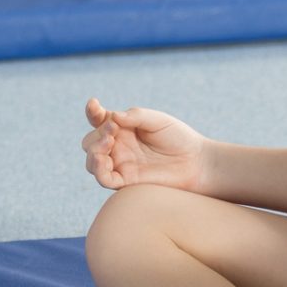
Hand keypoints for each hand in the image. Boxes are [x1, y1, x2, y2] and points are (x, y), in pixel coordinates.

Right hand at [81, 97, 213, 192]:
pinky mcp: (126, 181)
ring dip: (94, 151)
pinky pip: (104, 179)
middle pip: (90, 142)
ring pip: (92, 161)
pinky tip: (103, 160)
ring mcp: (120, 164)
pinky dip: (98, 170)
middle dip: (96, 135)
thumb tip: (112, 117)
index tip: (94, 105)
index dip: (92, 112)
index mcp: (122, 128)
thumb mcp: (157, 120)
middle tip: (113, 130)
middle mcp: (118, 146)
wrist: (196, 162)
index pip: (98, 120)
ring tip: (108, 143)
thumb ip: (134, 116)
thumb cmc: (178, 138)